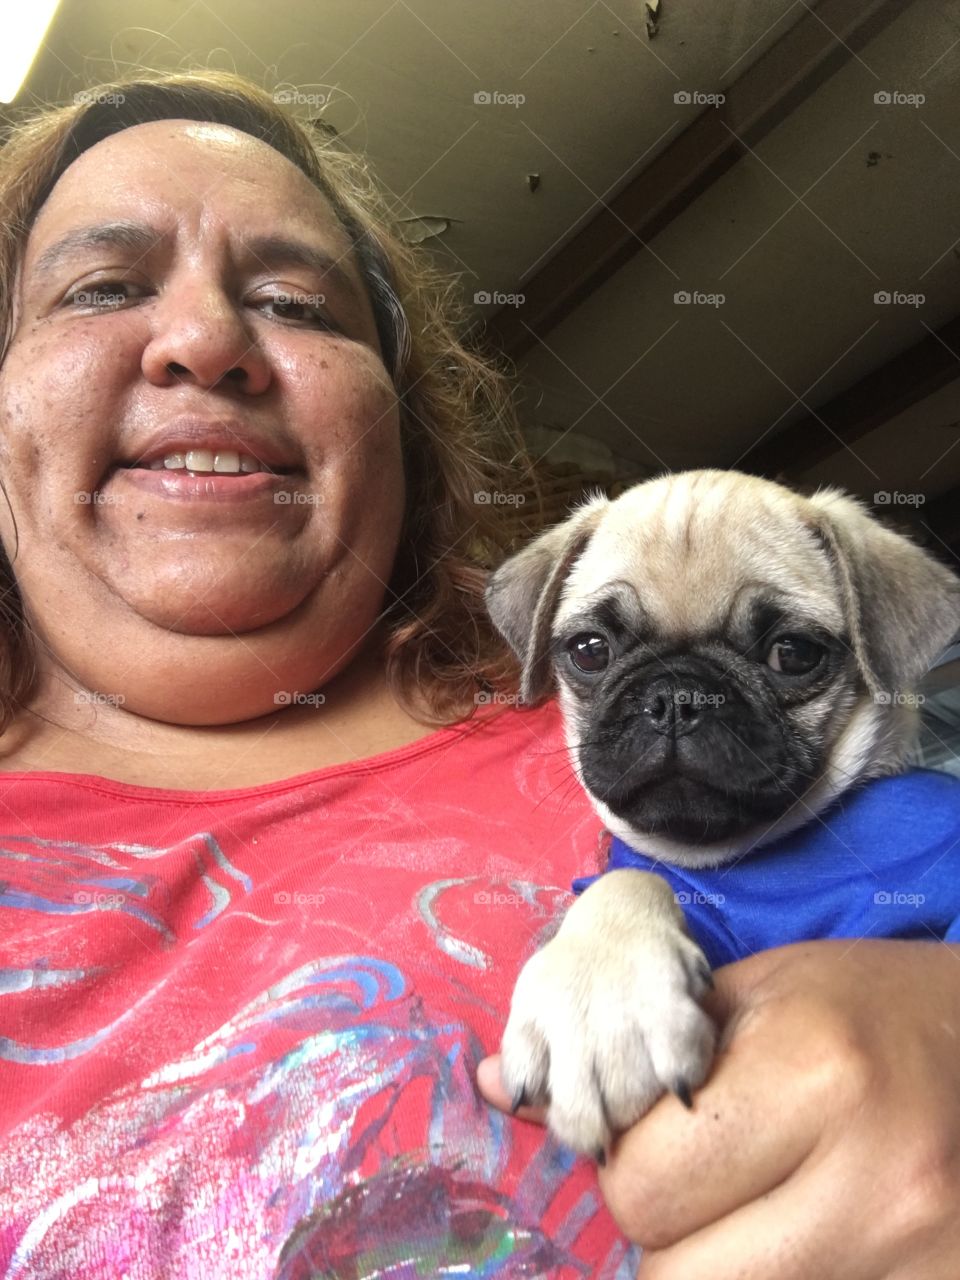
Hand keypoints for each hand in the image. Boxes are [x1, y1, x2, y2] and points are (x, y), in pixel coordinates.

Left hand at [478, 939, 959, 1278]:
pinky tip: (796, 1231)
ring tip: (756, 1201)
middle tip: (708, 1175)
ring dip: (715, 1265)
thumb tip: (498, 1087)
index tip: (658, 1131)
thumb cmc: (873, 1007)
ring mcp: (913, 1262)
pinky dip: (774, 1278)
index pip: (643, 1181)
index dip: (630, 1157)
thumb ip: (630, 1041)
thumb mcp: (757, 992)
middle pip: (672, 1270)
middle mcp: (873, 1182)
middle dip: (664, 1226)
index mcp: (814, 1073)